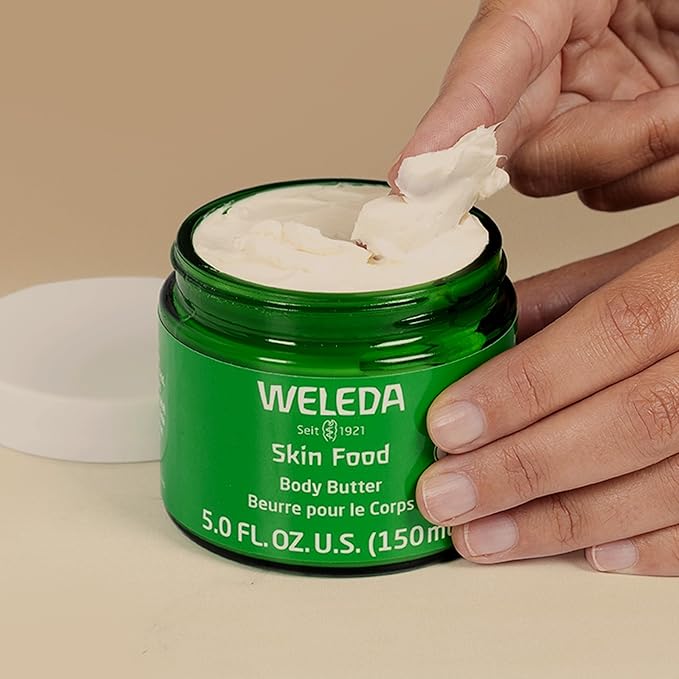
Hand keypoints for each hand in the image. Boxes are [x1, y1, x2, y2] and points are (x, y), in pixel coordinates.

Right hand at [391, 0, 678, 209]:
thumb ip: (545, 34)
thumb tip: (491, 135)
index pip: (485, 68)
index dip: (445, 129)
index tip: (409, 180)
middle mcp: (563, 59)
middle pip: (522, 143)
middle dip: (601, 145)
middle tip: (673, 121)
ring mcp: (596, 102)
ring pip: (574, 177)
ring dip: (643, 161)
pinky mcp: (631, 138)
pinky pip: (620, 186)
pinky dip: (658, 173)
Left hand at [418, 225, 678, 574]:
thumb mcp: (640, 263)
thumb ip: (564, 296)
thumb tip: (477, 340)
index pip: (613, 332)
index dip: (526, 384)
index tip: (450, 424)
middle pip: (632, 421)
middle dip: (524, 467)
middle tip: (445, 495)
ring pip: (668, 485)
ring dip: (564, 520)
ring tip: (484, 537)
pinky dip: (650, 545)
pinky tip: (588, 555)